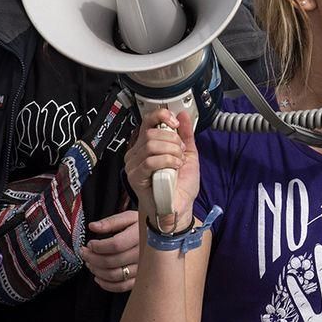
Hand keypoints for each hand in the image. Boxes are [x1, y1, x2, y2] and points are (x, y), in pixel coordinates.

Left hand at [82, 210, 139, 291]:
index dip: (98, 246)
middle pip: (112, 261)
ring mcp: (143, 269)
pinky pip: (122, 286)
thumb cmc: (144, 226)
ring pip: (114, 275)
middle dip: (92, 258)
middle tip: (84, 253)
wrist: (162, 238)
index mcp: (140, 236)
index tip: (90, 244)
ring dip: (97, 271)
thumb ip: (111, 222)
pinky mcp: (141, 279)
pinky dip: (106, 284)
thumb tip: (93, 226)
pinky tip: (98, 277)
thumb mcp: (130, 217)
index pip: (115, 245)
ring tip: (90, 263)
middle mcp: (143, 254)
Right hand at [124, 109, 200, 230]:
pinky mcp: (135, 176)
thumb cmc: (180, 184)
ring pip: (150, 144)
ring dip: (171, 151)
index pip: (147, 121)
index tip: (175, 123)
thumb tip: (183, 115)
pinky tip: (174, 168)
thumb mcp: (188, 154)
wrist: (179, 206)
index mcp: (148, 144)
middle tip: (180, 151)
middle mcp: (137, 152)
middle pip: (150, 132)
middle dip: (171, 139)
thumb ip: (185, 135)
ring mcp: (134, 165)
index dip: (161, 116)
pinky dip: (167, 161)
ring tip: (178, 161)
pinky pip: (150, 161)